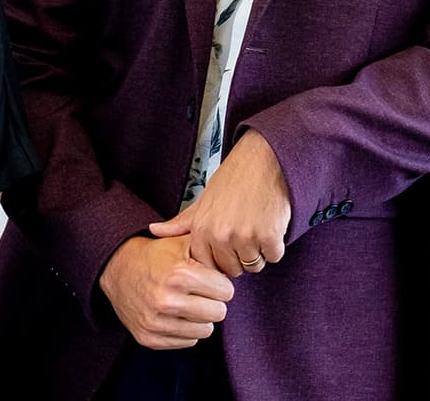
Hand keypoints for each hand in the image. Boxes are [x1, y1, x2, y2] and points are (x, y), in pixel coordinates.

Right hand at [96, 235, 233, 349]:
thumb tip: (233, 262)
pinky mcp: (148, 338)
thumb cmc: (154, 255)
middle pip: (219, 314)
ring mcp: (156, 322)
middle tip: (201, 293)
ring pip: (205, 331)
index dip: (220, 284)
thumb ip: (209, 249)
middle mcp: (167, 301)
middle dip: (213, 302)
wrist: (117, 268)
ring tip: (188, 303)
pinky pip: (187, 342)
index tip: (210, 280)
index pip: (226, 292)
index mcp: (180, 275)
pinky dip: (185, 330)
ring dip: (200, 318)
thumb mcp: (181, 243)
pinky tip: (175, 314)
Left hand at [148, 129, 290, 277]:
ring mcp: (245, 236)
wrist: (264, 159)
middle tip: (245, 230)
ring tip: (257, 224)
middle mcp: (220, 235)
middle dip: (240, 256)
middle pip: (233, 269)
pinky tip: (270, 223)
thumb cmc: (235, 179)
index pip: (209, 266)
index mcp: (202, 229)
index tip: (228, 242)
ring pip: (254, 265)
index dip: (221, 257)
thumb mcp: (203, 200)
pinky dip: (275, 244)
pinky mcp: (269, 236)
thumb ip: (181, 222)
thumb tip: (154, 230)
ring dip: (259, 250)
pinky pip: (274, 256)